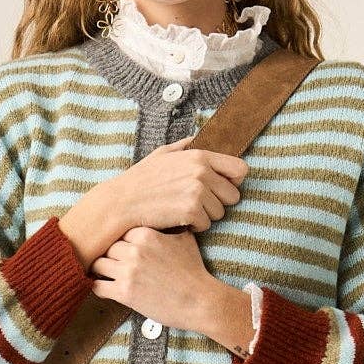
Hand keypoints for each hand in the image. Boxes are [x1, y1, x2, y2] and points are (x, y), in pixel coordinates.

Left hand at [88, 226, 218, 330]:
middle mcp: (134, 250)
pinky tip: (105, 288)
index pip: (119, 231)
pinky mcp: (124, 293)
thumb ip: (170, 226)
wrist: (200, 301)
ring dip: (100, 270)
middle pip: (107, 246)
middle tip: (109, 261)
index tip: (118, 247)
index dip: (119, 240)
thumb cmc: (194, 271)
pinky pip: (97, 286)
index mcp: (146, 234)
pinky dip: (98, 287)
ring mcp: (128, 271)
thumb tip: (168, 215)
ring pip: (98, 264)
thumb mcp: (185, 240)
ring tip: (104, 274)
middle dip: (109, 255)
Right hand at [106, 136, 248, 235]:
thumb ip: (185, 146)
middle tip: (198, 203)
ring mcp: (197, 192)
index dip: (233, 181)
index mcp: (200, 156)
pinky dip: (194, 226)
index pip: (240, 169)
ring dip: (205, 215)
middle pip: (233, 196)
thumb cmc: (142, 179)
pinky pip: (206, 225)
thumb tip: (199, 138)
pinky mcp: (191, 212)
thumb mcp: (163, 153)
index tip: (222, 188)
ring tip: (184, 210)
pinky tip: (178, 219)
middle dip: (218, 202)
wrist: (123, 201)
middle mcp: (202, 172)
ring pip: (219, 213)